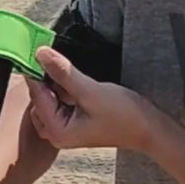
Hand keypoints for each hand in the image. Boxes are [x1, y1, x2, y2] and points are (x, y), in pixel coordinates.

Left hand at [26, 47, 154, 151]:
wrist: (148, 128)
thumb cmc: (124, 115)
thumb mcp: (91, 91)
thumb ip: (63, 73)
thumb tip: (41, 54)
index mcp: (57, 131)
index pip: (37, 96)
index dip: (36, 71)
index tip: (36, 49)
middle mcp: (56, 134)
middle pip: (39, 99)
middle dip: (45, 78)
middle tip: (54, 57)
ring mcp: (64, 129)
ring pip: (48, 99)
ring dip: (55, 82)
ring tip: (68, 70)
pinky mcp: (73, 122)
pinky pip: (59, 101)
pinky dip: (62, 89)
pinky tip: (73, 79)